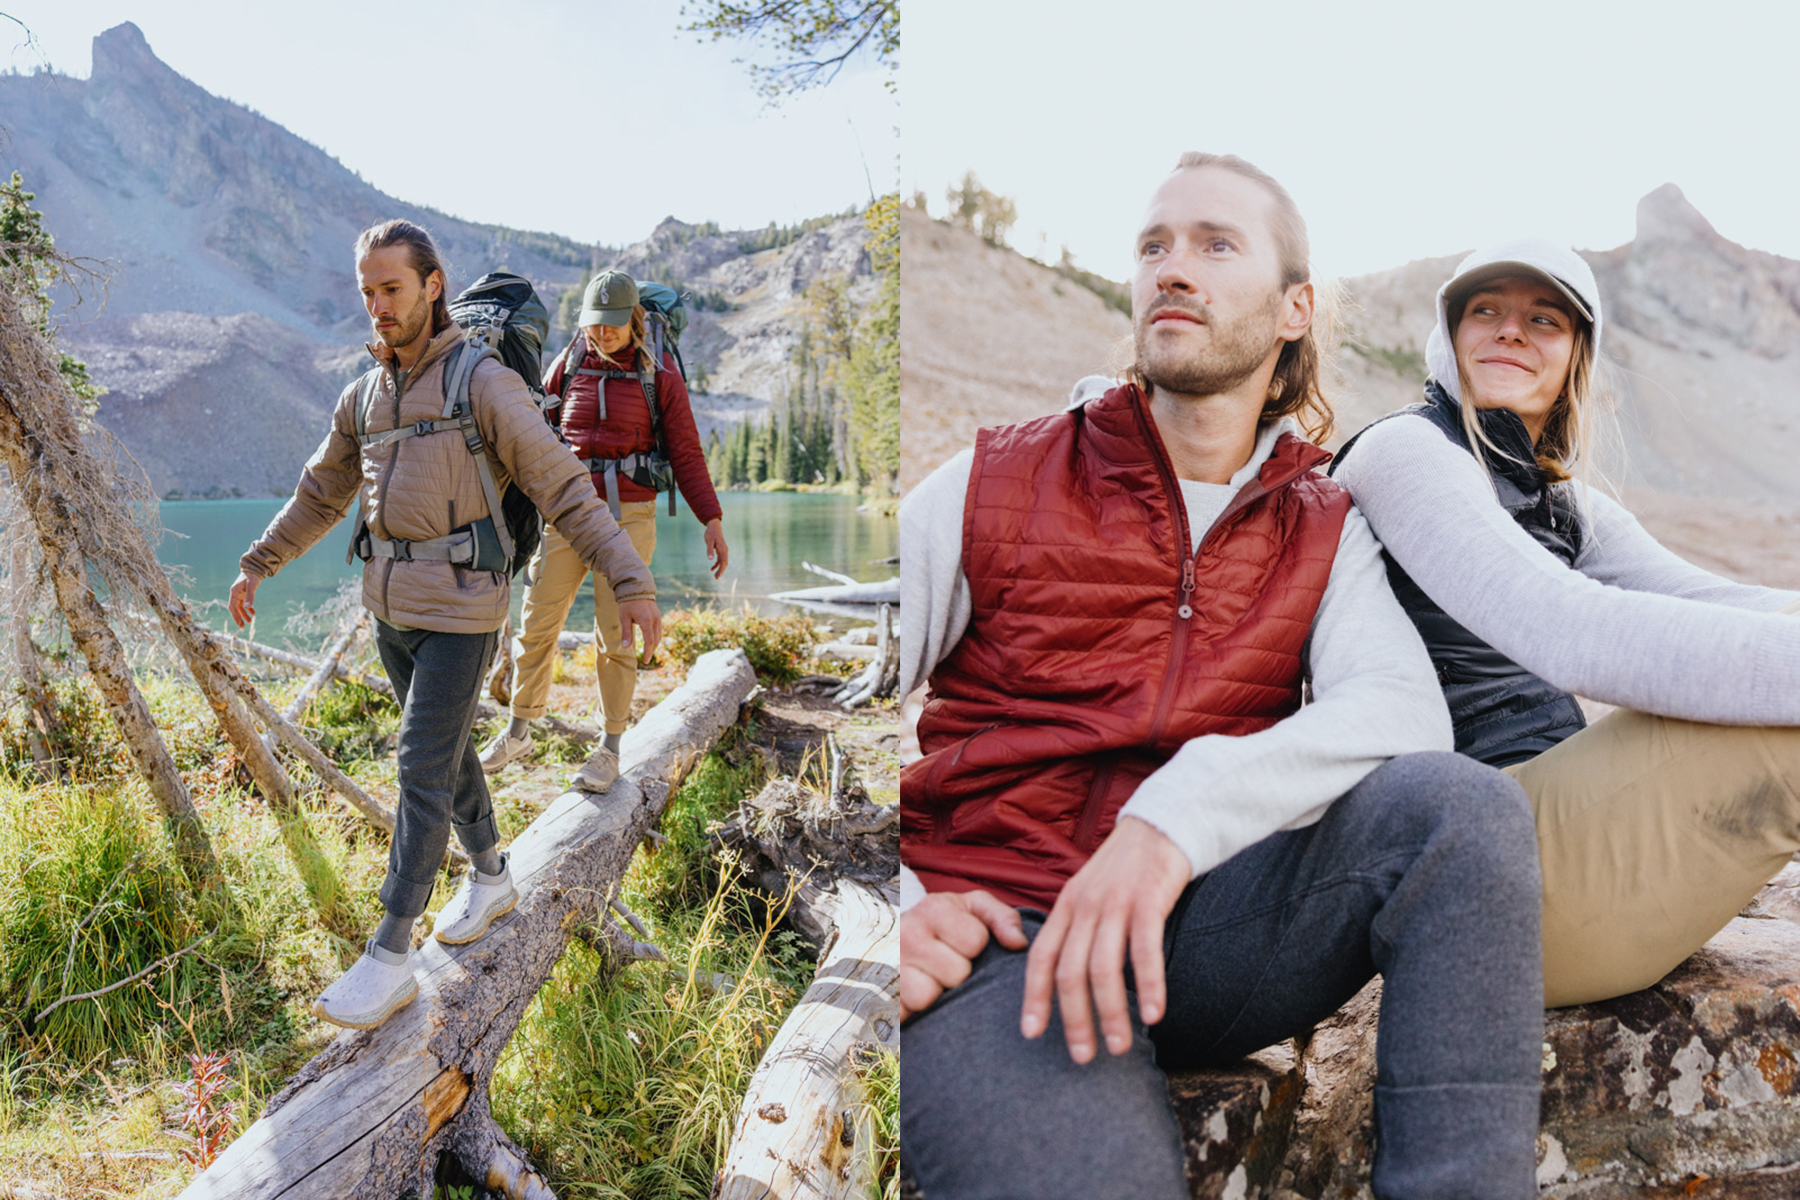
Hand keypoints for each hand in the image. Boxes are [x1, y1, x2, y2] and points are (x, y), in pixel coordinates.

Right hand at [228, 572, 260, 627]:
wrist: (254, 569)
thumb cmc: (252, 577)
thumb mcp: (252, 586)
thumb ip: (250, 596)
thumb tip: (247, 608)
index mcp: (234, 592)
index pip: (232, 607)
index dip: (235, 616)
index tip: (239, 623)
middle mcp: (235, 594)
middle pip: (235, 608)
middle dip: (239, 617)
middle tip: (243, 626)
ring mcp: (239, 594)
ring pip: (240, 606)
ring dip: (244, 614)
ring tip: (250, 621)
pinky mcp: (244, 593)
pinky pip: (244, 603)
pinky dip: (248, 608)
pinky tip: (253, 613)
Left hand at [617, 597, 661, 658]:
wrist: (636, 587)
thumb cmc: (628, 602)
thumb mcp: (624, 617)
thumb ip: (626, 633)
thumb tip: (626, 647)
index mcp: (646, 621)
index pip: (649, 641)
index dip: (647, 652)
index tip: (644, 660)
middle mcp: (654, 620)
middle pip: (656, 640)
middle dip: (651, 650)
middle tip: (646, 659)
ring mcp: (657, 617)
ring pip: (659, 635)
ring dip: (654, 645)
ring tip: (648, 651)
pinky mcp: (657, 615)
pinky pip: (659, 629)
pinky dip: (656, 637)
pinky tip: (651, 641)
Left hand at [703, 518, 729, 578]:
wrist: (714, 526)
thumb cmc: (711, 533)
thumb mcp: (709, 541)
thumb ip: (709, 550)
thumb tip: (710, 559)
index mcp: (723, 549)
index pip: (724, 562)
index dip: (721, 570)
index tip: (717, 576)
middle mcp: (724, 550)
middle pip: (724, 563)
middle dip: (721, 571)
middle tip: (716, 578)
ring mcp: (723, 550)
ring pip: (723, 562)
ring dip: (719, 569)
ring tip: (715, 576)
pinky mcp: (720, 550)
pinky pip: (720, 559)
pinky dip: (716, 564)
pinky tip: (712, 569)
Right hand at [900, 889, 1026, 1020]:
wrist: (895, 936)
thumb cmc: (946, 924)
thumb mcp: (973, 908)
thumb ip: (1002, 917)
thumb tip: (1018, 944)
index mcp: (932, 908)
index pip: (974, 940)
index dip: (976, 946)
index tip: (962, 942)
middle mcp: (907, 933)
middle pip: (956, 973)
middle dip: (958, 974)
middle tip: (945, 963)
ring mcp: (889, 964)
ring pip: (928, 997)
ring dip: (935, 994)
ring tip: (930, 979)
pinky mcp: (879, 993)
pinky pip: (905, 1014)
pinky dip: (913, 1011)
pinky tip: (913, 994)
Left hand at [1021, 816, 1190, 1062]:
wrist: (1160, 826)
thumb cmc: (1126, 870)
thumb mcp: (1088, 894)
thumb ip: (1077, 930)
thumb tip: (1070, 979)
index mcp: (1065, 907)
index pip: (1040, 958)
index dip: (1034, 997)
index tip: (1031, 1033)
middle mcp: (1084, 907)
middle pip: (1069, 972)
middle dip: (1074, 1019)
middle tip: (1082, 1056)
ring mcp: (1115, 904)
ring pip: (1104, 969)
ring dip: (1111, 1013)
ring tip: (1119, 1047)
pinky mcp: (1148, 900)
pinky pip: (1145, 951)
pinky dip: (1148, 985)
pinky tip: (1154, 1015)